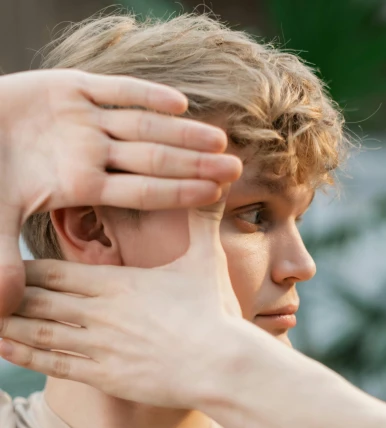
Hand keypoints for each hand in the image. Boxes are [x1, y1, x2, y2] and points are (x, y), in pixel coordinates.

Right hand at [0, 69, 240, 315]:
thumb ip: (3, 260)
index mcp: (83, 184)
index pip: (141, 191)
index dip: (178, 192)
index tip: (216, 195)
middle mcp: (91, 152)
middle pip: (153, 160)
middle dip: (193, 164)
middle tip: (236, 168)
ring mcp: (84, 118)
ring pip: (144, 125)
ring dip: (182, 132)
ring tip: (220, 140)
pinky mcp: (71, 84)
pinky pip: (115, 89)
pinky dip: (144, 93)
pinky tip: (180, 102)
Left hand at [0, 194, 245, 407]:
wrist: (222, 363)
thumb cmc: (213, 311)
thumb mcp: (204, 261)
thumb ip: (200, 222)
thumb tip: (218, 180)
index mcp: (114, 282)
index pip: (53, 272)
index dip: (22, 268)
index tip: (4, 264)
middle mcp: (98, 312)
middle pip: (37, 300)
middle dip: (7, 294)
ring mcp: (98, 346)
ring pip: (38, 333)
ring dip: (7, 325)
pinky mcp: (104, 376)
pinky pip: (54, 365)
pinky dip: (24, 358)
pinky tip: (2, 349)